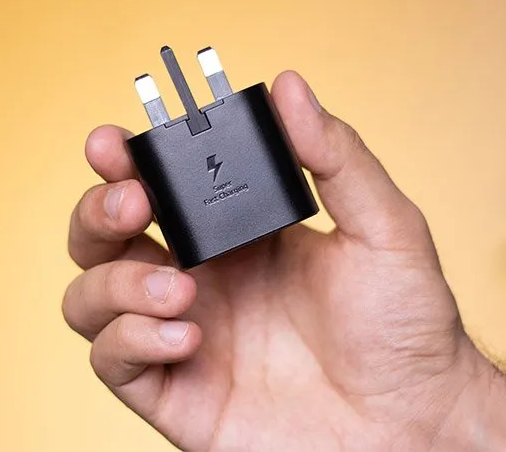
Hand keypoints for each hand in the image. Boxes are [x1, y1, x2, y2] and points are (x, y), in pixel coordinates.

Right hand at [62, 71, 479, 450]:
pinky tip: (190, 335)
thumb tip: (291, 86)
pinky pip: (112, 361)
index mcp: (236, 235)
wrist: (416, 419)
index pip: (157, 188)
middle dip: (98, 210)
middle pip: (103, 237)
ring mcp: (182, 335)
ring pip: (89, 299)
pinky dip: (132, 339)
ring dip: (116, 281)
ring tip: (181, 287)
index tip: (114, 141)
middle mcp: (200, 280)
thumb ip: (335, 155)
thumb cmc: (406, 326)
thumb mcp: (383, 226)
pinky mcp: (176, 393)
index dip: (122, 162)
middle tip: (135, 204)